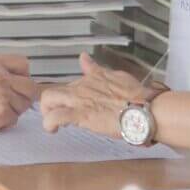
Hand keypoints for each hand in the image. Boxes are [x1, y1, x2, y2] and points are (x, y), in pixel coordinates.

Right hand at [0, 54, 35, 133]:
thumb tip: (14, 75)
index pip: (24, 65)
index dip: (23, 76)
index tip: (17, 83)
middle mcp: (1, 76)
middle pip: (30, 87)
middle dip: (24, 96)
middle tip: (12, 101)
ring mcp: (2, 95)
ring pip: (23, 105)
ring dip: (14, 110)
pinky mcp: (1, 112)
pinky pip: (14, 119)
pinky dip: (5, 122)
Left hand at [38, 54, 157, 137]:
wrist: (143, 110)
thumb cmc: (138, 98)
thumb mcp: (119, 77)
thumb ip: (100, 71)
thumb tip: (86, 59)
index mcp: (94, 78)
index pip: (72, 80)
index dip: (67, 92)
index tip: (66, 99)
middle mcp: (83, 86)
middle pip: (54, 89)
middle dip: (50, 103)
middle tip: (56, 115)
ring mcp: (79, 99)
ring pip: (48, 98)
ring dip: (46, 111)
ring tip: (51, 124)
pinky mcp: (80, 114)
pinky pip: (56, 116)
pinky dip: (49, 123)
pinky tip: (52, 129)